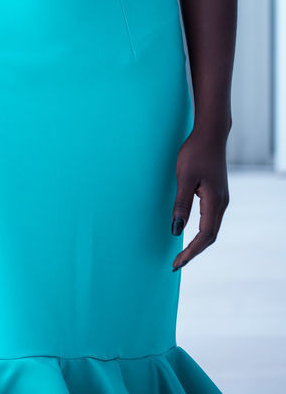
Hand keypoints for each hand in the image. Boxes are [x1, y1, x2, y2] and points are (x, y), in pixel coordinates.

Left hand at [170, 125, 229, 270]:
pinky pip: (210, 219)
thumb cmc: (195, 152)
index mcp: (215, 202)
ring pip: (211, 229)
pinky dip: (201, 231)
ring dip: (198, 243)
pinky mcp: (217, 194)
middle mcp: (222, 204)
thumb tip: (176, 231)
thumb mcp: (184, 178)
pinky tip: (190, 232)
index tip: (176, 263)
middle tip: (176, 263)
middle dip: (194, 252)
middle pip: (210, 237)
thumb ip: (181, 204)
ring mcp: (221, 199)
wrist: (210, 134)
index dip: (191, 252)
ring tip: (182, 253)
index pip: (204, 236)